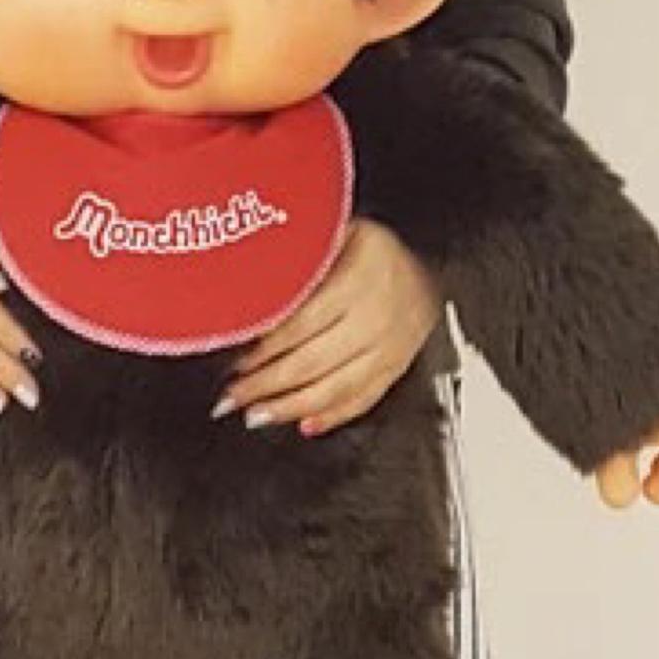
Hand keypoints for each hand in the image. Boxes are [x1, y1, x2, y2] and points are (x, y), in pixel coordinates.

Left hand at [216, 219, 441, 436]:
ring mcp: (389, 347)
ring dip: (290, 407)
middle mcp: (375, 317)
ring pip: (335, 388)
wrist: (427, 260)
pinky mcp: (396, 367)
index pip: (300, 324)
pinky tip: (305, 424)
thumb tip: (248, 289)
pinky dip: (332, 416)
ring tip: (256, 415)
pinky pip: (363, 399)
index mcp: (357, 280)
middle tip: (232, 397)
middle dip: (265, 384)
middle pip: (311, 362)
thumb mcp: (334, 235)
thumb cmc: (371, 248)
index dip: (263, 347)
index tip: (235, 360)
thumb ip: (298, 261)